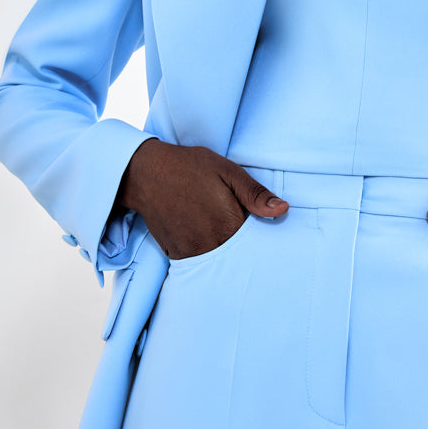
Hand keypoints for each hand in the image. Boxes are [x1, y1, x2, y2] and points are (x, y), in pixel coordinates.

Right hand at [115, 139, 288, 259]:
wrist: (144, 172)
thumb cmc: (189, 167)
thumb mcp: (228, 172)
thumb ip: (256, 195)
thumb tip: (283, 210)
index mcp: (228, 226)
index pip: (255, 243)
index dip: (259, 234)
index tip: (256, 224)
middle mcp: (210, 245)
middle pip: (237, 254)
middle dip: (241, 244)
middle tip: (230, 220)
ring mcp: (190, 252)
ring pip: (217, 260)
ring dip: (222, 249)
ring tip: (214, 225)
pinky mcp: (175, 254)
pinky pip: (197, 261)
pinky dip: (204, 251)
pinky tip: (202, 233)